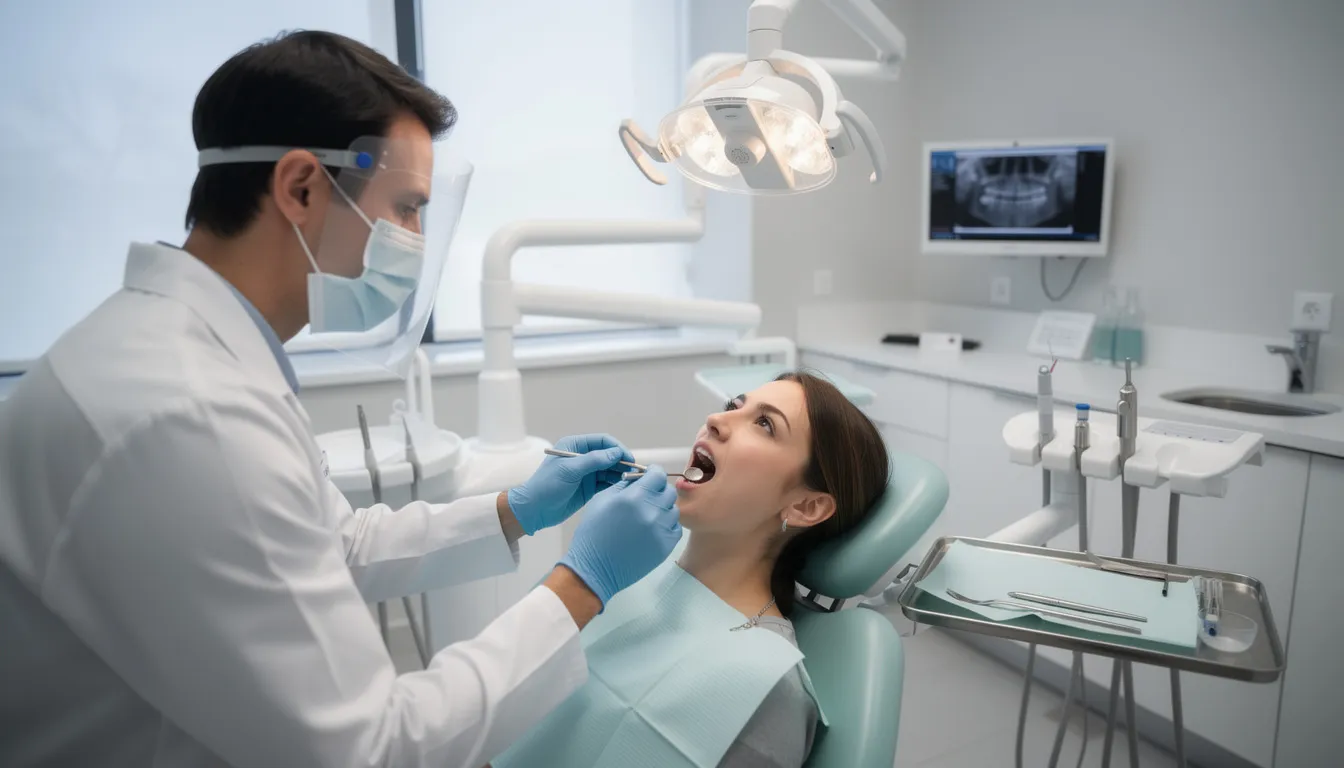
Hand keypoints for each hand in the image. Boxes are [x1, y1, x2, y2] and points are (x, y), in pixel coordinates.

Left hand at [508, 434, 634, 534]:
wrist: (534, 510)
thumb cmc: (547, 486)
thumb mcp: (569, 470)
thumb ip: (594, 460)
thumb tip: (616, 453)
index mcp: (575, 446)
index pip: (603, 441)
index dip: (617, 448)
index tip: (629, 458)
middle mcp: (583, 457)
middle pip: (609, 455)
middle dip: (623, 462)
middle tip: (636, 472)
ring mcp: (587, 473)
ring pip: (610, 469)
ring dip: (622, 474)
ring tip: (632, 481)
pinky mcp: (589, 488)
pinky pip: (607, 483)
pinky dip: (616, 484)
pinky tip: (624, 488)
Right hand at [558, 467, 681, 605]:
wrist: (595, 569)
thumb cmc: (593, 534)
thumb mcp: (602, 500)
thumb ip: (623, 485)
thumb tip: (639, 477)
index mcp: (634, 497)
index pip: (658, 475)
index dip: (654, 472)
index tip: (650, 476)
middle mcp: (651, 512)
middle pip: (669, 491)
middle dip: (659, 490)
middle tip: (648, 496)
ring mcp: (661, 530)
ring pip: (673, 509)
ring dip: (663, 509)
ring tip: (648, 515)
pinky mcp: (666, 546)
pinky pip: (675, 528)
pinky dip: (667, 525)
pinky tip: (653, 528)